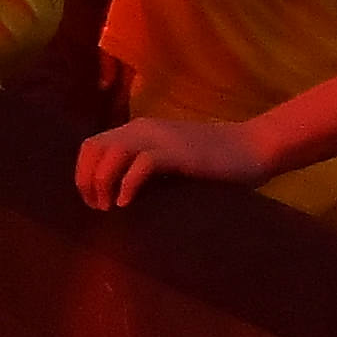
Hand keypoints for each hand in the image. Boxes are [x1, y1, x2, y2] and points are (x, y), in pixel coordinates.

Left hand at [75, 108, 277, 211]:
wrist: (253, 147)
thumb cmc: (214, 161)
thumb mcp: (171, 159)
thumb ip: (147, 165)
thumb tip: (120, 192)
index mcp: (138, 130)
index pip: (93, 145)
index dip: (83, 172)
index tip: (91, 199)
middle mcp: (143, 129)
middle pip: (95, 148)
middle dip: (87, 179)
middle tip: (98, 207)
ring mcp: (160, 139)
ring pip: (112, 153)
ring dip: (103, 181)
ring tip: (109, 207)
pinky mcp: (178, 152)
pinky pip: (142, 164)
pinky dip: (128, 184)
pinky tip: (127, 203)